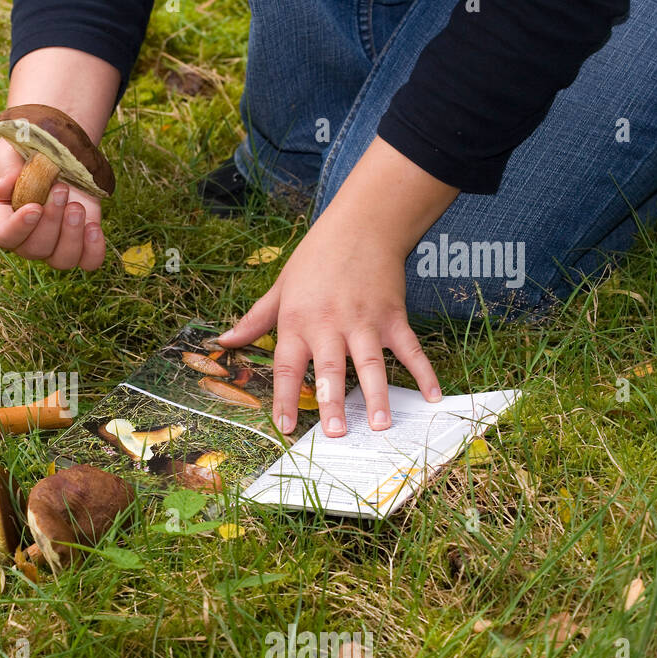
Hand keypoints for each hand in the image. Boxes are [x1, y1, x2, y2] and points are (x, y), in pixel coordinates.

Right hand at [0, 138, 105, 270]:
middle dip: (51, 222)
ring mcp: (52, 244)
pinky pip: (88, 261)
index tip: (35, 208)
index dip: (17, 228)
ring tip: (77, 206)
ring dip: (72, 236)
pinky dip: (93, 250)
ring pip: (61, 260)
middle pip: (34, 250)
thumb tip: (4, 188)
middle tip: (61, 189)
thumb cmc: (24, 151)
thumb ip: (6, 169)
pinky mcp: (80, 241)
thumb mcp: (8, 153)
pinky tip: (94, 228)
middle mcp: (22, 238)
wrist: (56, 149)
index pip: (0, 236)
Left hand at [218, 209, 442, 437]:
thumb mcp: (280, 287)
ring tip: (379, 425)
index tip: (285, 427)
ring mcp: (365, 321)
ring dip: (376, 395)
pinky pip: (410, 349)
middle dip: (333, 402)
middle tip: (335, 433)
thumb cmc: (316, 258)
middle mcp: (330, 325)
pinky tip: (431, 395)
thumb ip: (255, 320)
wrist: (362, 224)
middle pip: (330, 369)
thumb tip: (225, 341)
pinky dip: (423, 372)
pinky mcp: (393, 316)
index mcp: (298, 322)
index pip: (286, 366)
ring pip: (371, 364)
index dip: (284, 398)